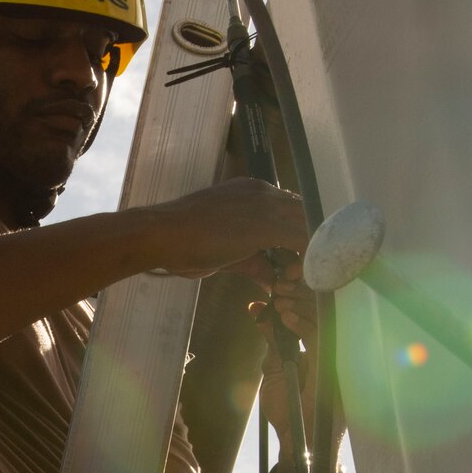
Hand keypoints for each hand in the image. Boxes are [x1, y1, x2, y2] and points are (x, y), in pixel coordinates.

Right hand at [142, 177, 307, 280]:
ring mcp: (266, 205)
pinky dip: (306, 260)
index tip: (292, 260)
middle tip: (298, 273)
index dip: (296, 235)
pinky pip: (303, 240)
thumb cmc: (184, 242)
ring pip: (309, 225)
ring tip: (296, 278)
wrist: (162, 235)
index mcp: (252, 192)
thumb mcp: (227, 251)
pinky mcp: (267, 224)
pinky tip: (297, 277)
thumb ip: (255, 262)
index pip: (290, 209)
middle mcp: (263, 192)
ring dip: (308, 253)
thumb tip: (272, 280)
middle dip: (307, 243)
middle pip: (305, 214)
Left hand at [251, 257, 333, 472]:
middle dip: (299, 293)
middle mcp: (329, 349)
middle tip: (279, 283)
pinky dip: (301, 325)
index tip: (276, 284)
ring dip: (299, 304)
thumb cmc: (288, 409)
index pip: (310, 312)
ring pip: (321, 320)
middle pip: (319, 311)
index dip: (296, 295)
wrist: (298, 442)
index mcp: (317, 347)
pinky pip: (319, 340)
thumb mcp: (274, 368)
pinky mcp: (330, 368)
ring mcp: (332, 358)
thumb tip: (258, 309)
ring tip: (279, 296)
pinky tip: (284, 315)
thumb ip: (271, 339)